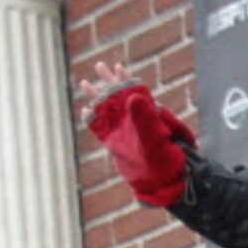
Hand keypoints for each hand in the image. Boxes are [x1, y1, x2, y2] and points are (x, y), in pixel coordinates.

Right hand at [78, 59, 194, 205]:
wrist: (158, 181)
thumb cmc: (162, 159)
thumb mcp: (154, 135)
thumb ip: (145, 116)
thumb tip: (133, 94)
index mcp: (146, 116)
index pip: (135, 92)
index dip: (126, 79)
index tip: (117, 66)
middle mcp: (134, 121)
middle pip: (119, 96)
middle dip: (109, 81)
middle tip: (99, 65)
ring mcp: (123, 132)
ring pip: (107, 109)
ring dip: (97, 96)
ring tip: (85, 82)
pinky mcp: (114, 144)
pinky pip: (100, 128)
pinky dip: (92, 119)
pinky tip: (85, 111)